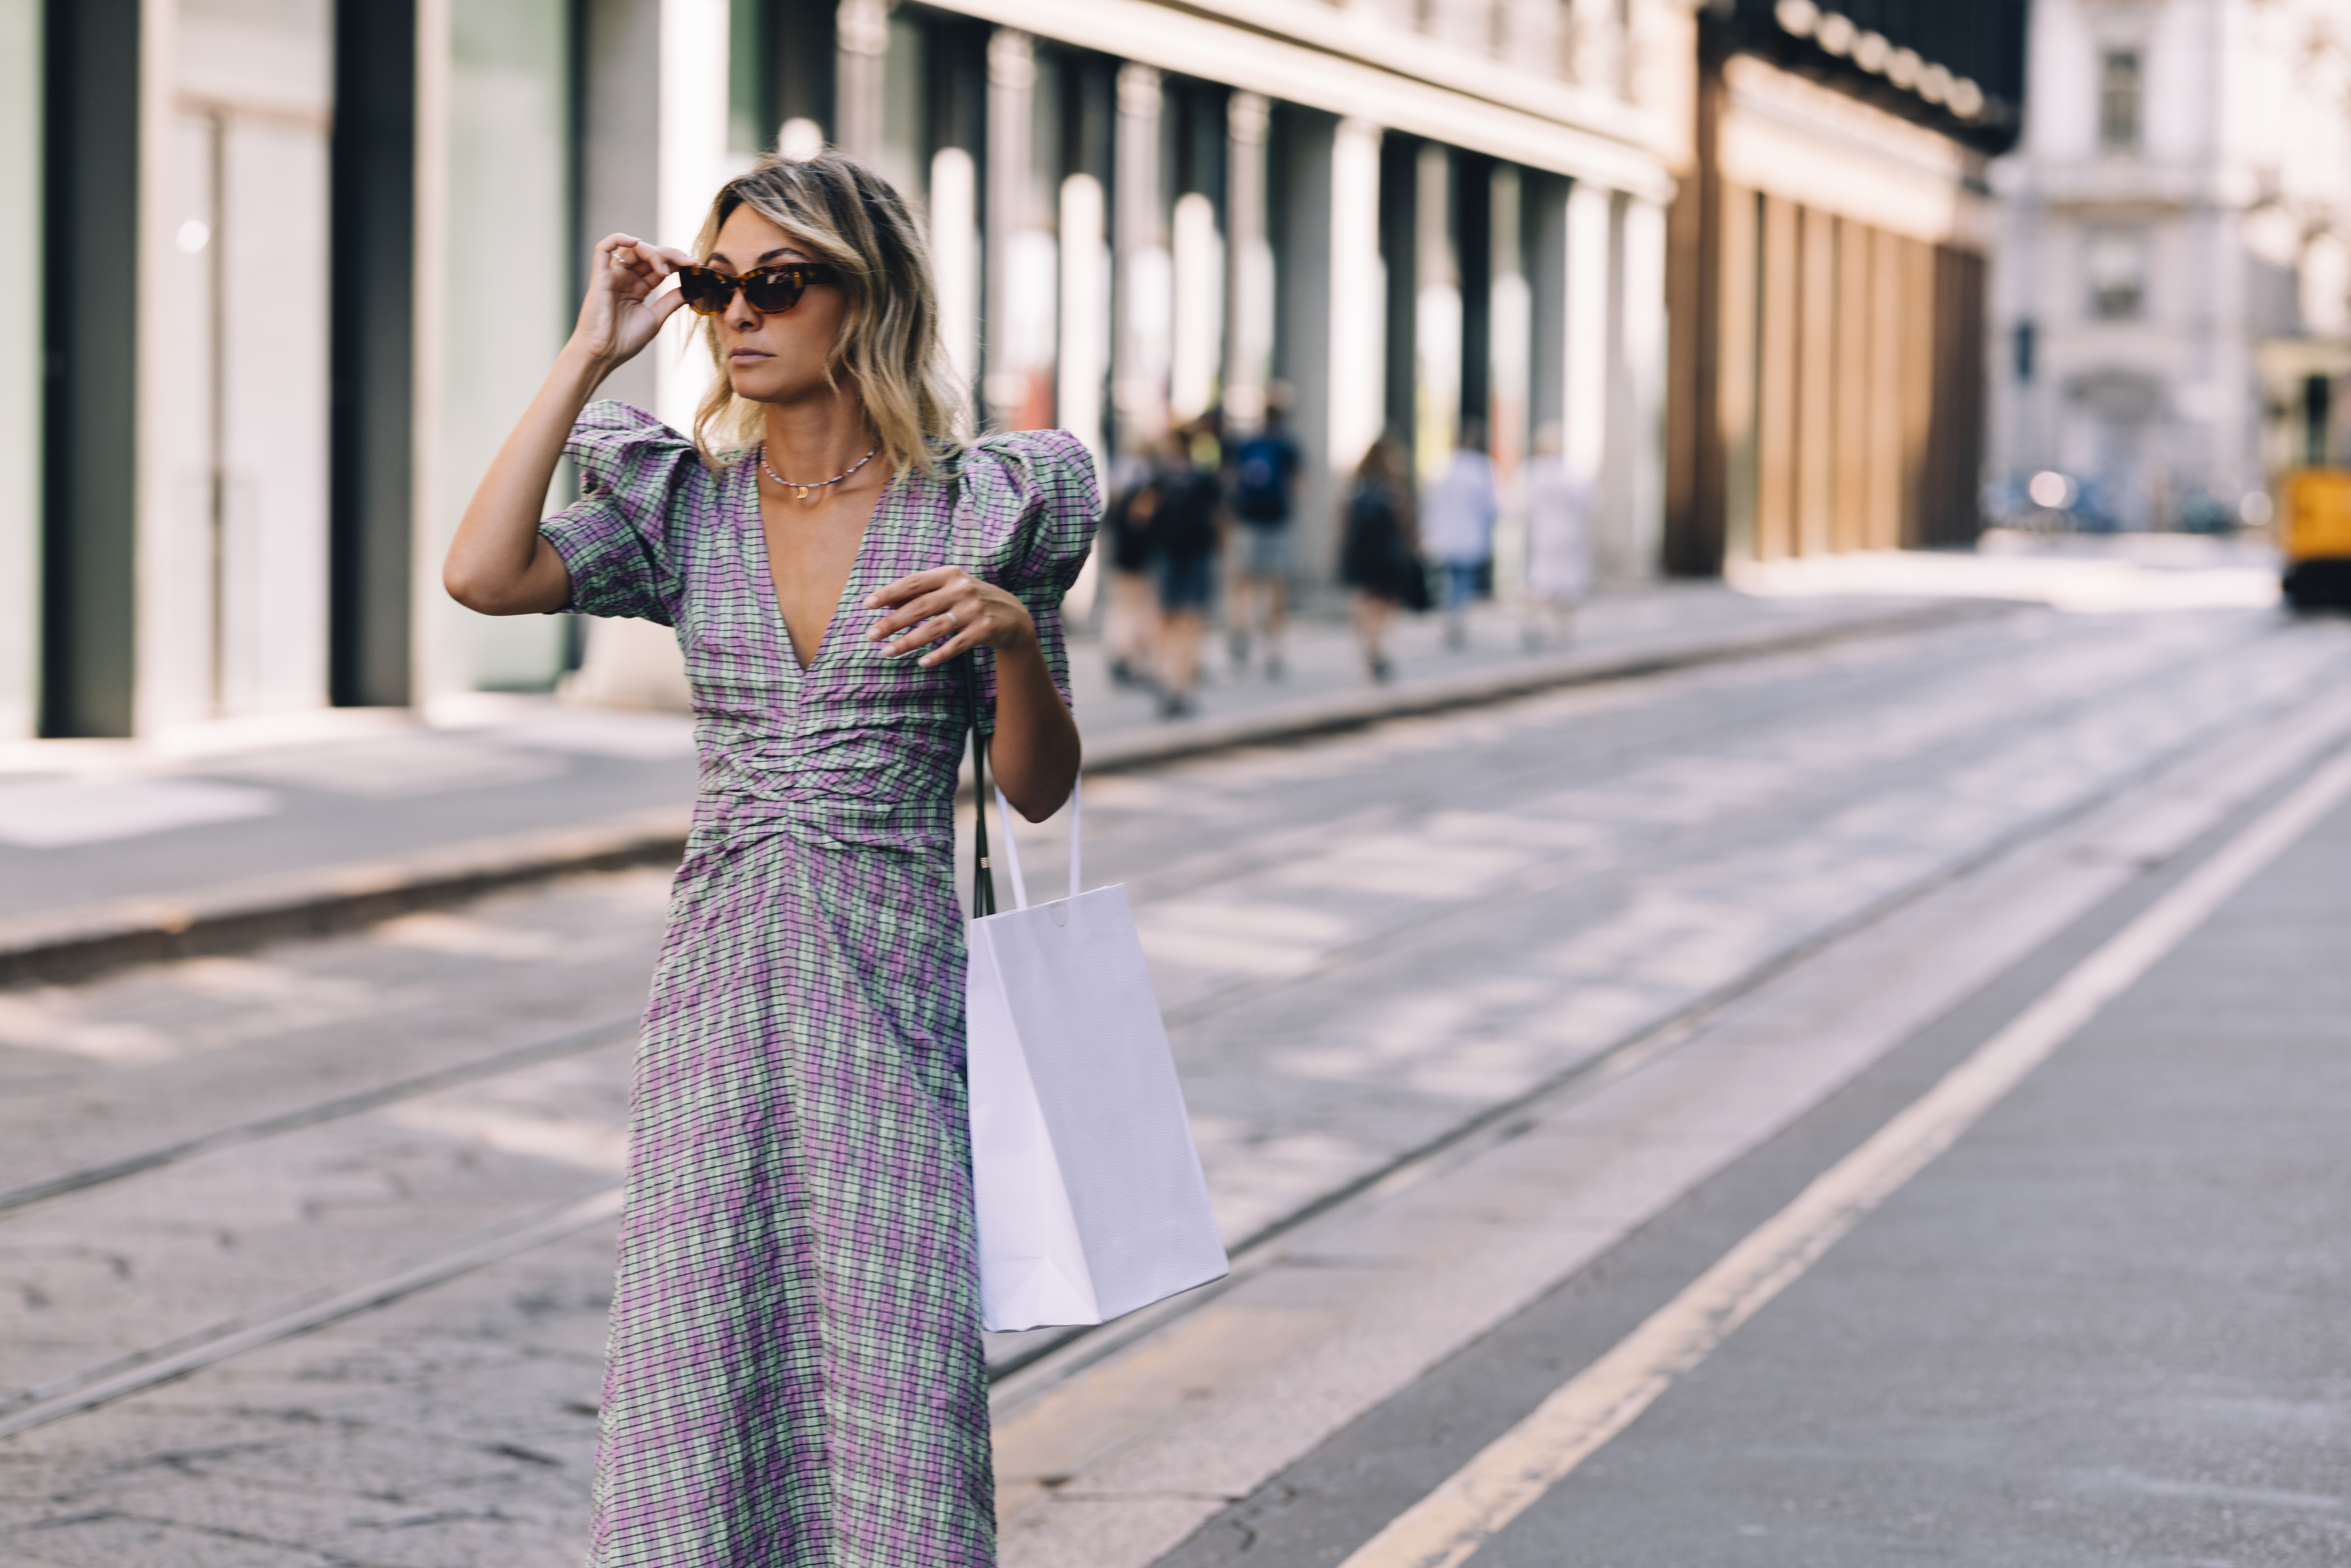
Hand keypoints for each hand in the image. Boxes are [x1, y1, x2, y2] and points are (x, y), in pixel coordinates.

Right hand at [567, 233, 694, 371]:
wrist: (604, 354)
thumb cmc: (625, 340)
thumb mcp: (656, 318)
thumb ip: (671, 301)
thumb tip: (691, 288)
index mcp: (639, 288)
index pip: (660, 266)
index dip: (678, 263)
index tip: (697, 267)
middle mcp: (626, 279)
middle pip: (650, 255)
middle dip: (671, 255)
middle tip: (689, 262)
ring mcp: (613, 276)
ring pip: (632, 249)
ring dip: (653, 252)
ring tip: (665, 267)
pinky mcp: (600, 276)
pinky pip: (603, 249)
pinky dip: (618, 239)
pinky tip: (635, 242)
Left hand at [861, 568, 1036, 667]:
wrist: (1014, 616)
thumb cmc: (971, 602)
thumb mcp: (948, 591)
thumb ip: (919, 594)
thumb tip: (883, 603)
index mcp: (949, 575)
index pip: (913, 583)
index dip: (889, 593)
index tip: (867, 605)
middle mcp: (961, 589)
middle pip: (920, 607)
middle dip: (892, 622)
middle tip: (871, 635)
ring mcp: (974, 609)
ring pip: (935, 628)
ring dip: (909, 641)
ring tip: (888, 652)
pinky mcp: (985, 629)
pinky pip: (956, 645)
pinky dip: (938, 654)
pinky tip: (922, 662)